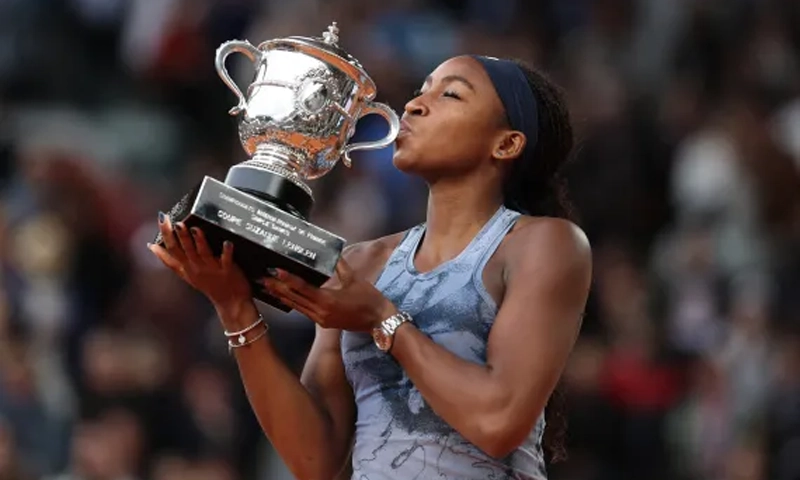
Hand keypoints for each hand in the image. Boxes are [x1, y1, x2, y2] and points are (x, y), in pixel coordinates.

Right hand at [148, 213, 251, 310]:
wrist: (231, 303)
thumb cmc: (210, 286)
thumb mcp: (188, 275)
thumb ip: (173, 262)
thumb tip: (153, 247)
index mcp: (186, 269)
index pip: (169, 254)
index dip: (163, 237)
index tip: (159, 220)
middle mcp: (196, 269)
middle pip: (181, 251)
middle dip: (175, 235)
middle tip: (171, 221)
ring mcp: (211, 270)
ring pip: (201, 252)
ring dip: (197, 240)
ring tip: (193, 228)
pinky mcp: (227, 272)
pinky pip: (226, 260)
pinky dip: (226, 251)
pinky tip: (227, 242)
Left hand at [262, 259, 396, 331]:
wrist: (379, 321)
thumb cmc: (369, 299)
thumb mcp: (354, 279)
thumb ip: (340, 266)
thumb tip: (330, 252)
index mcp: (327, 300)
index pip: (303, 288)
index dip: (288, 279)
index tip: (275, 270)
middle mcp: (320, 312)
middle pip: (294, 299)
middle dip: (278, 289)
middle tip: (263, 279)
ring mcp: (321, 319)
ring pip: (297, 307)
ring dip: (283, 297)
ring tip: (268, 287)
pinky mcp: (323, 323)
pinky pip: (304, 311)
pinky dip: (294, 303)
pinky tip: (286, 297)